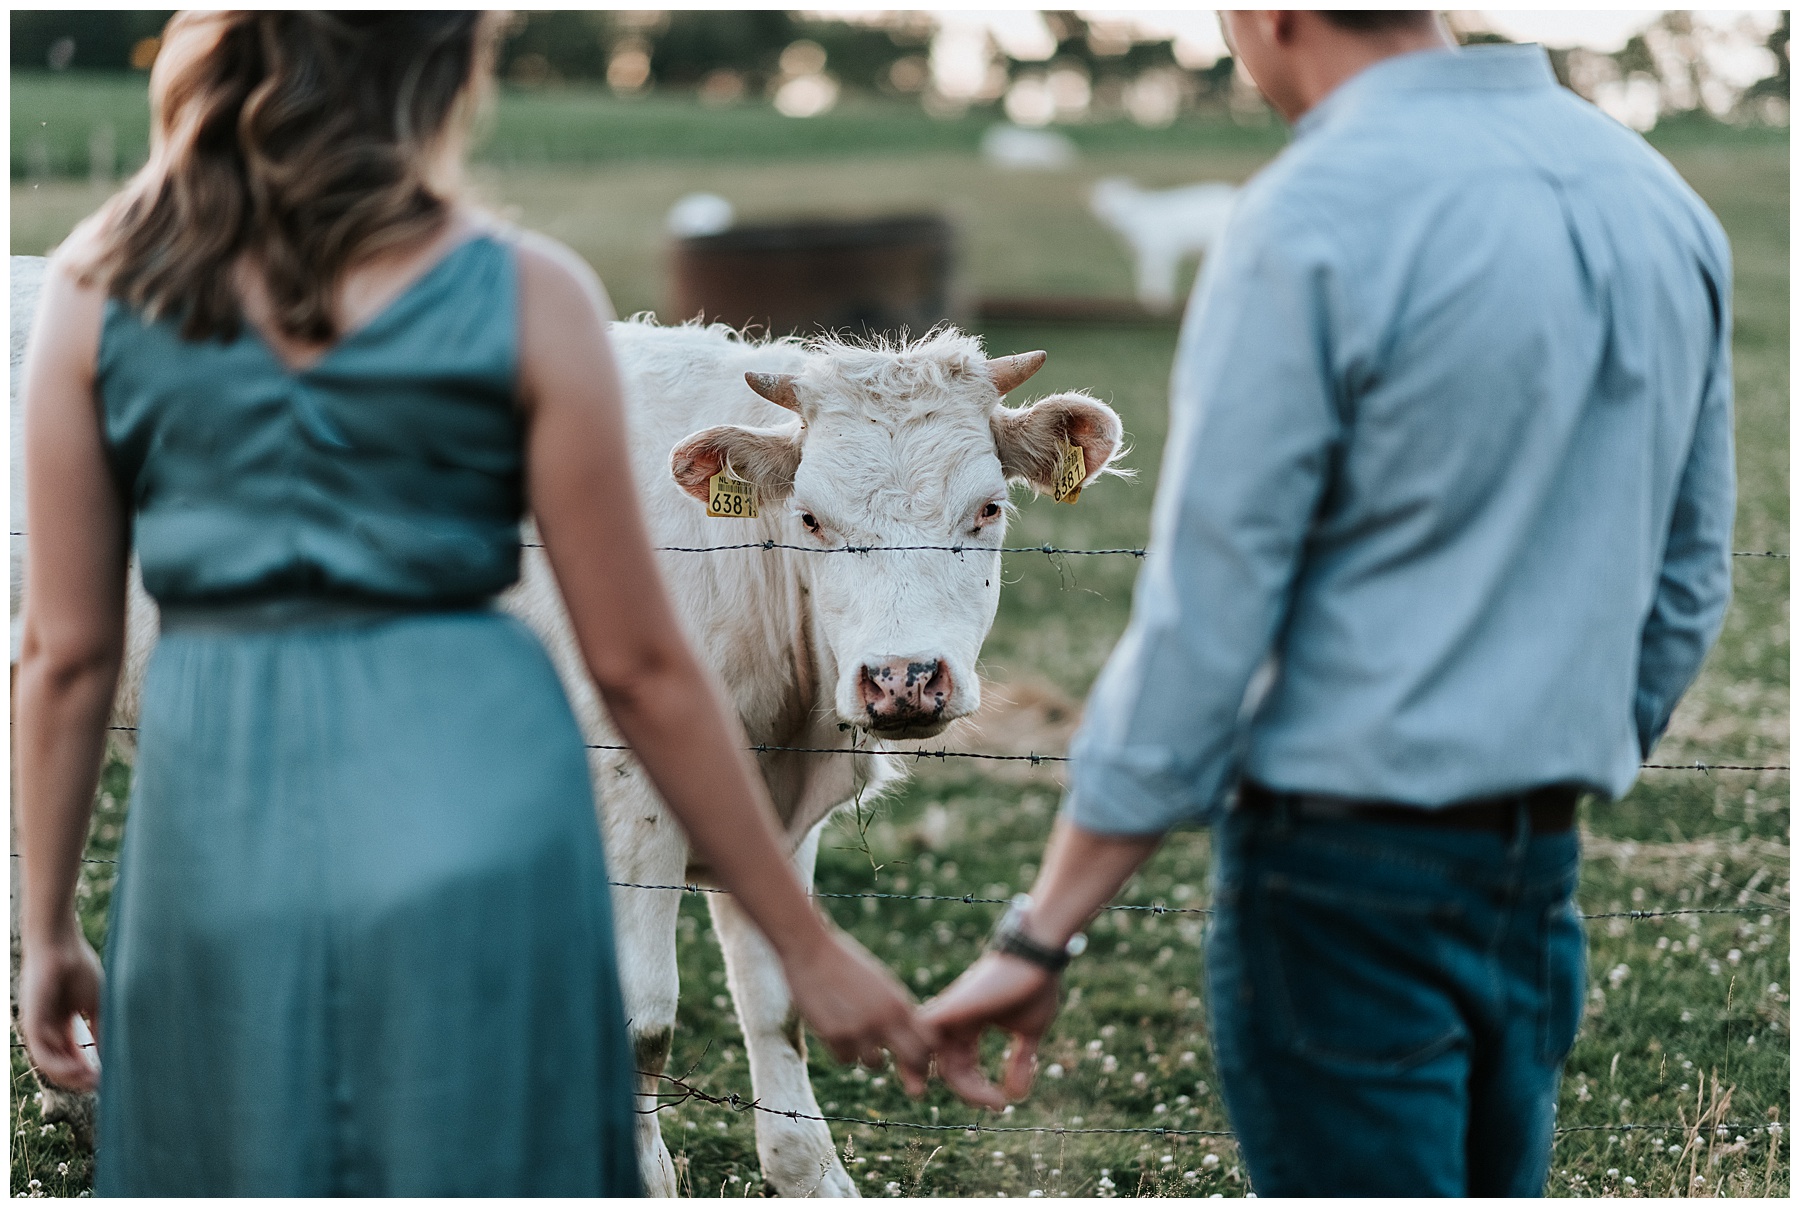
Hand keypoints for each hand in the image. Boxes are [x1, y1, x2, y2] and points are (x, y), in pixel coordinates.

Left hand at [20, 926, 102, 1091]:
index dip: (89, 1068)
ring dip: (70, 1077)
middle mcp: (47, 1030)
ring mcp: (38, 1027)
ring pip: (50, 1063)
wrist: (60, 946)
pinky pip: (41, 1052)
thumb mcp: (97, 1004)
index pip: (73, 1055)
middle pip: (61, 1063)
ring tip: (92, 1081)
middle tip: (101, 1084)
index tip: (107, 1078)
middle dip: (80, 1077)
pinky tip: (78, 1070)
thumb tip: (110, 1055)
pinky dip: (59, 1065)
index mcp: (62, 1024)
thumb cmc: (79, 968)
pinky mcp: (31, 1023)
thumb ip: (100, 1029)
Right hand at [780, 927, 936, 1096]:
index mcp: (899, 1002)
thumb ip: (897, 1010)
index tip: (918, 1056)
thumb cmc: (847, 965)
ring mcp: (859, 1030)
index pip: (929, 1041)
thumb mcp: (881, 983)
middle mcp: (884, 1019)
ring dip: (869, 1057)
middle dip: (910, 1068)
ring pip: (875, 1064)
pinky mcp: (833, 1036)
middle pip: (914, 1060)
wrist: (812, 951)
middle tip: (899, 1066)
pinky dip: (842, 1052)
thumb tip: (913, 1038)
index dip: (927, 1053)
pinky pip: (845, 1060)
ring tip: (859, 1037)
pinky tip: (837, 1032)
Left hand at [921, 952, 1060, 1108]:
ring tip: (964, 1095)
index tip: (1001, 1104)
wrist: (1038, 956)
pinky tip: (949, 1073)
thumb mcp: (1029, 1033)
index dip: (977, 1092)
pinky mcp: (952, 1005)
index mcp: (969, 1027)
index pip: (958, 1068)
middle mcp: (955, 1021)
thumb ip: (1019, 1062)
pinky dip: (921, 1051)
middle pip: (943, 1065)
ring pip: (924, 1050)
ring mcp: (951, 1011)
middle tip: (994, 1104)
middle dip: (967, 1092)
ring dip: (931, 1075)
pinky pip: (921, 1030)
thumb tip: (1016, 1097)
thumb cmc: (1035, 986)